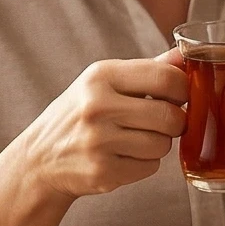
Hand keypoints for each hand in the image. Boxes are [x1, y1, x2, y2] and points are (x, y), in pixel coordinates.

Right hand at [12, 49, 187, 206]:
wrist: (40, 158)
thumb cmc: (81, 114)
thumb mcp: (105, 82)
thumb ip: (148, 69)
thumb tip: (184, 54)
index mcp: (101, 76)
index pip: (167, 78)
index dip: (184, 90)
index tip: (179, 97)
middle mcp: (97, 106)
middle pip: (171, 116)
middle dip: (175, 122)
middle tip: (160, 122)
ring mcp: (98, 141)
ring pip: (163, 145)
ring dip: (157, 145)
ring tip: (134, 139)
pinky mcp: (102, 171)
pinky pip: (150, 168)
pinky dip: (143, 165)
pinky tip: (122, 157)